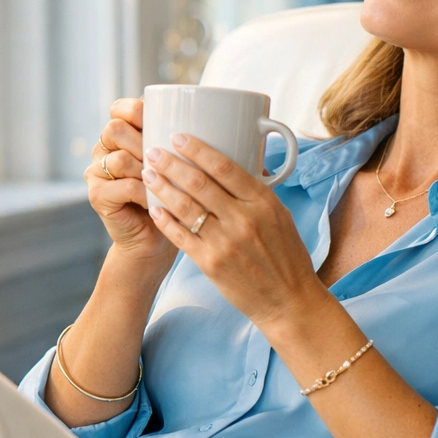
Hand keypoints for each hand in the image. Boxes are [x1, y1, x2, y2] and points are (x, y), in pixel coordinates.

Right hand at [85, 99, 174, 270]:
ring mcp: (98, 173)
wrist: (157, 238)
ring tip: (167, 181)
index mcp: (124, 135)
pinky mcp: (98, 196)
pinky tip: (159, 200)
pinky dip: (146, 192)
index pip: (120, 108)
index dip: (137, 109)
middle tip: (166, 156)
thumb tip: (220, 121)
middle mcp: (105, 150)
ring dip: (147, 169)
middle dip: (142, 140)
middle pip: (115, 129)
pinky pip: (124, 186)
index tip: (162, 120)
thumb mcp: (182, 164)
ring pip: (120, 158)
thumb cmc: (176, 196)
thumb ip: (185, 143)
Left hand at [141, 135, 324, 329]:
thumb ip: (256, 193)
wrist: (289, 300)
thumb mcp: (280, 215)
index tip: (178, 137)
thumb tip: (235, 166)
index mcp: (263, 202)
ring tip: (148, 174)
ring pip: (185, 207)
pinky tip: (154, 208)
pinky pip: (181, 236)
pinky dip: (165, 220)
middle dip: (171, 164)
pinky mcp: (211, 264)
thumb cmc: (286, 255)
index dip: (197, 150)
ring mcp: (226, 242)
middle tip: (152, 152)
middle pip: (199, 183)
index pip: (224, 167)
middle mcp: (244, 219)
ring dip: (162, 187)